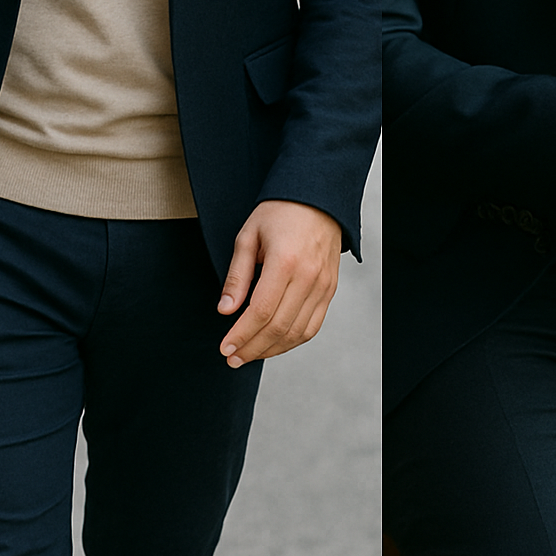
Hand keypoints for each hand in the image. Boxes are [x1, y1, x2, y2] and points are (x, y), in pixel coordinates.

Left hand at [217, 200, 341, 367]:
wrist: (317, 197)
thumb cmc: (280, 212)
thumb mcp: (248, 235)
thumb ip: (237, 276)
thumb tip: (226, 311)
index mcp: (286, 261)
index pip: (262, 311)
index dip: (241, 334)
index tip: (224, 347)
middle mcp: (308, 276)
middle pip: (279, 327)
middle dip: (252, 348)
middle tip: (232, 357)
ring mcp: (323, 285)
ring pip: (297, 332)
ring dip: (271, 350)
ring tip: (249, 354)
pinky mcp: (330, 289)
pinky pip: (313, 325)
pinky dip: (292, 341)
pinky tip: (274, 344)